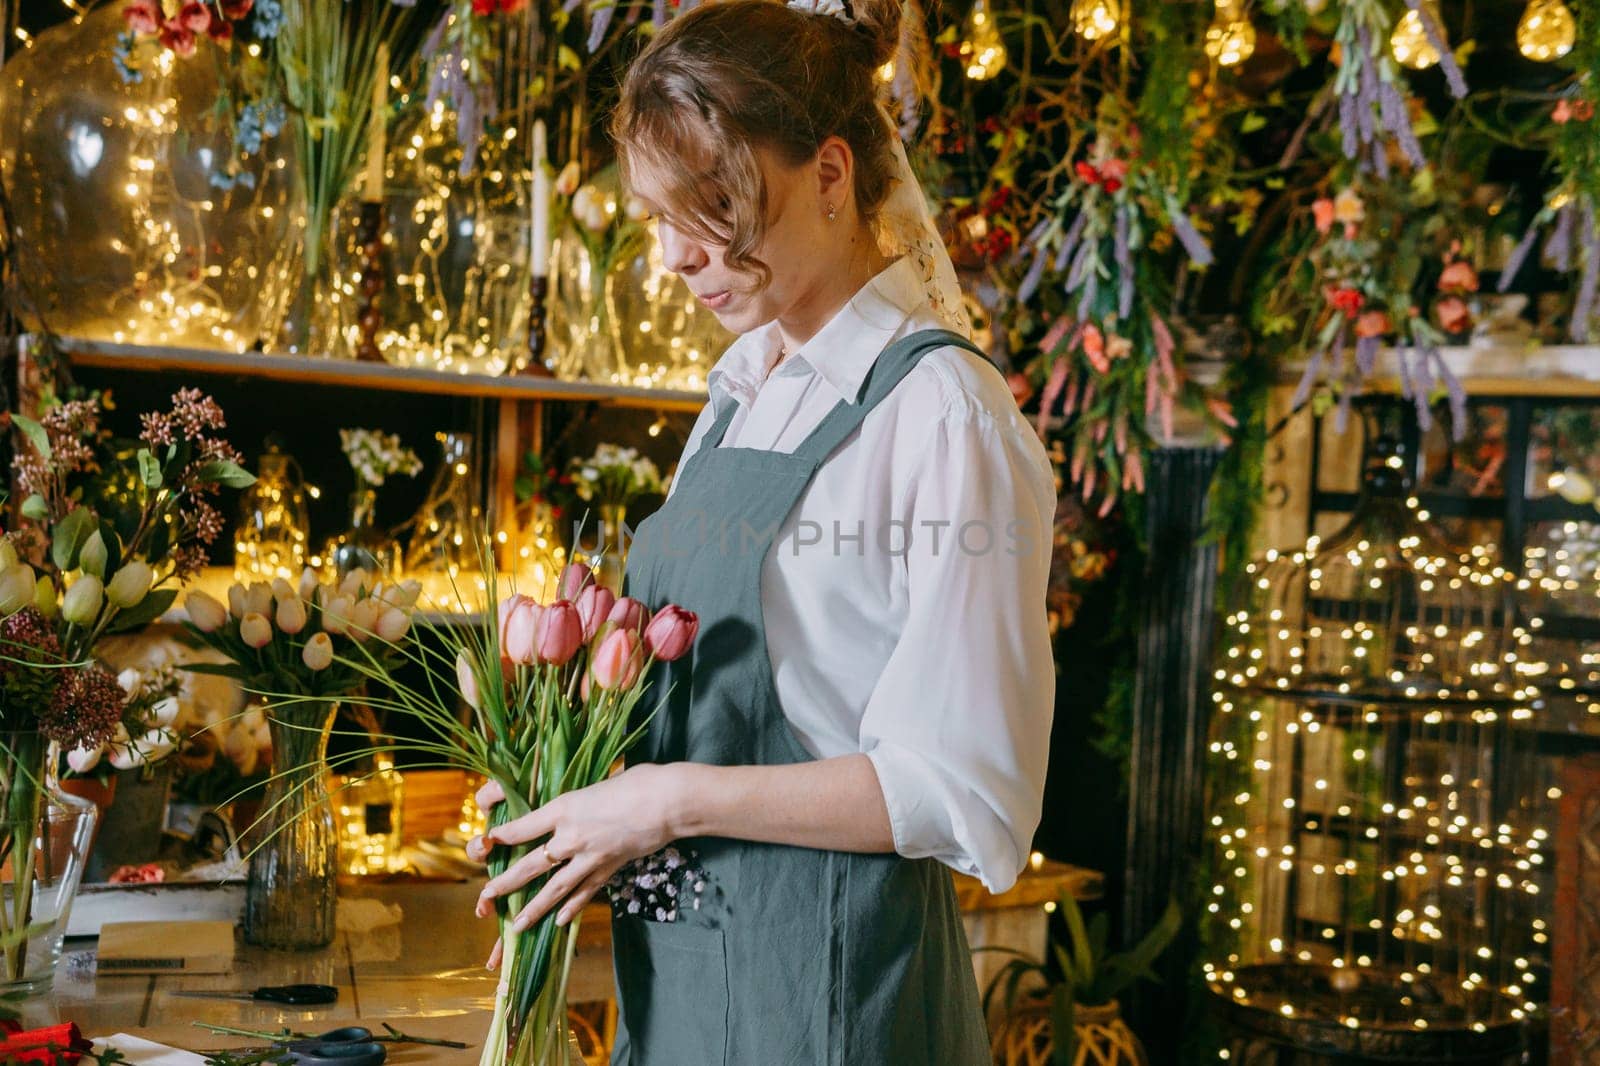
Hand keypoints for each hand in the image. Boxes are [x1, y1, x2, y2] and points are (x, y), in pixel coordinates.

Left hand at [470, 763, 682, 930]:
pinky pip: (585, 892)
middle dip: (506, 883)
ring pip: (554, 888)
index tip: (486, 844)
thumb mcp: (596, 783)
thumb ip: (576, 800)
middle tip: (487, 897)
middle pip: (531, 864)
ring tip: (516, 925)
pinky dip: (571, 908)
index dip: (501, 837)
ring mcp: (590, 856)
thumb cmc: (635, 783)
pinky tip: (560, 921)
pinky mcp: (609, 868)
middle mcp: (571, 835)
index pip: (522, 827)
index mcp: (564, 807)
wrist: (667, 801)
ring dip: (534, 908)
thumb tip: (565, 808)